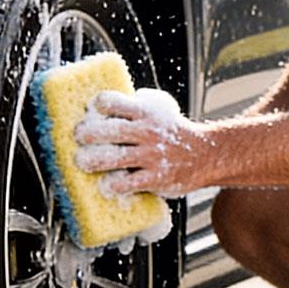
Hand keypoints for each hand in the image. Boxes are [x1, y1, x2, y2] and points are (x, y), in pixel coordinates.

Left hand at [74, 90, 207, 197]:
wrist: (208, 155)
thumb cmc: (175, 132)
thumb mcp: (162, 108)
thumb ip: (136, 104)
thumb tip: (103, 103)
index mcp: (146, 112)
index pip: (111, 102)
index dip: (97, 106)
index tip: (91, 112)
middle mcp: (148, 131)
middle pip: (107, 130)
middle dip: (86, 134)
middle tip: (81, 138)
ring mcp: (152, 155)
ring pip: (112, 158)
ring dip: (91, 161)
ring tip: (84, 162)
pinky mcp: (156, 178)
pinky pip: (126, 183)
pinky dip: (112, 185)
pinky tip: (108, 184)